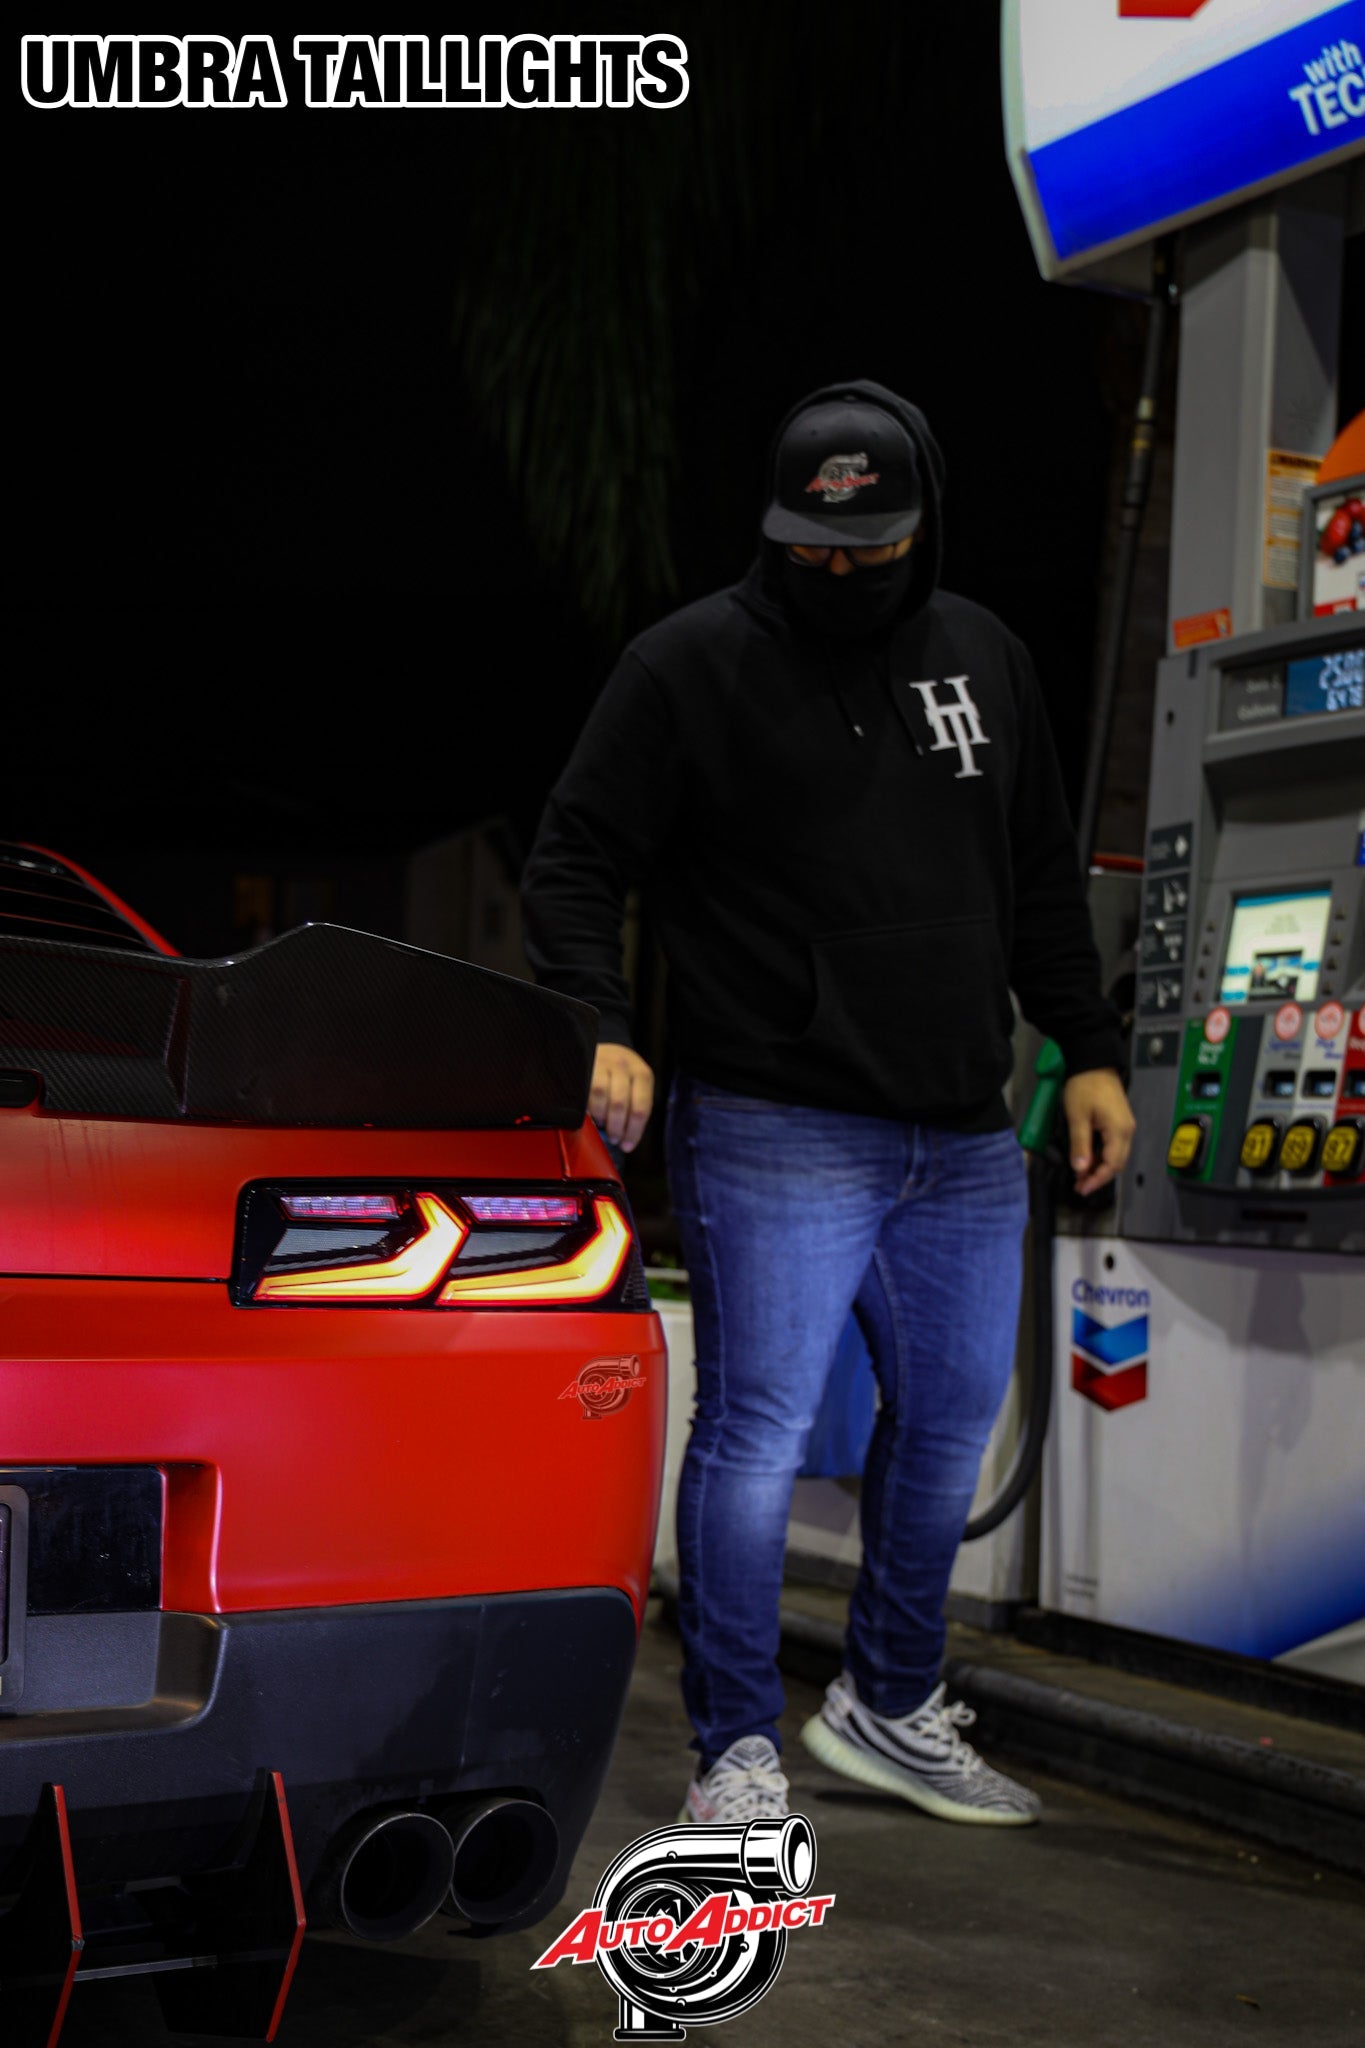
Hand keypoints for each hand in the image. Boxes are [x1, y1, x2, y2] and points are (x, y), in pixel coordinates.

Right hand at [590, 1043, 654, 1153]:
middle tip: (614, 1138)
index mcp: (643, 1074)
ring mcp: (606, 1063)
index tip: (627, 1146)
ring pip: (604, 1097)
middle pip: (622, 1104)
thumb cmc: (617, 1074)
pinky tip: (592, 1113)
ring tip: (603, 1124)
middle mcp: (626, 1066)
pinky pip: (590, 1091)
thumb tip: (627, 1139)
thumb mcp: (632, 1084)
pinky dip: (592, 1108)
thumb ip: (633, 1105)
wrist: (598, 1048)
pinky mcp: (589, 1065)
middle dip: (617, 1128)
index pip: (641, 1108)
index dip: (634, 1132)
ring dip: (603, 1118)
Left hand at [1063, 1068, 1135, 1196]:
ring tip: (1081, 1175)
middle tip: (1079, 1186)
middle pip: (1117, 1163)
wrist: (1094, 1062)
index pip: (1112, 1165)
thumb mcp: (1078, 1117)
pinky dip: (1102, 1156)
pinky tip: (1088, 1159)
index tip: (1082, 1188)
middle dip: (1098, 1177)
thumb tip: (1081, 1169)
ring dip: (1100, 1167)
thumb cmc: (1085, 1086)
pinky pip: (1114, 1146)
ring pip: (1116, 1156)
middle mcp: (1127, 1131)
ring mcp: (1125, 1126)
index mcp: (1119, 1131)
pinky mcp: (1119, 1122)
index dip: (1097, 1180)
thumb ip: (1080, 1145)